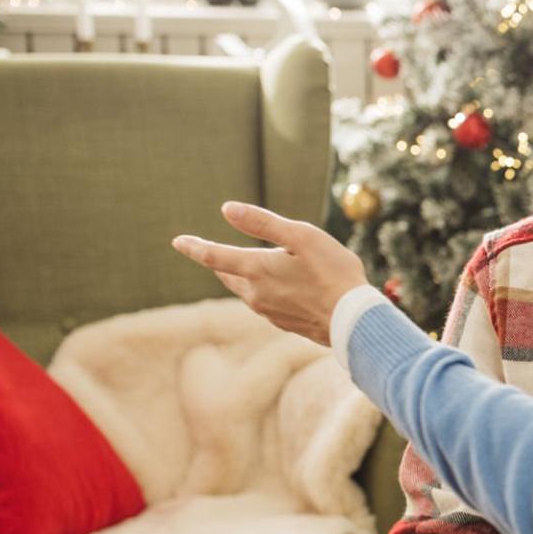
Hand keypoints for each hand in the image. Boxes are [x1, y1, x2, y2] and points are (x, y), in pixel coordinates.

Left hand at [171, 202, 367, 345]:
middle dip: (219, 263)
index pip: (214, 256)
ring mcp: (270, 312)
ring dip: (245, 278)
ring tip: (252, 268)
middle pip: (228, 276)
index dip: (194, 247)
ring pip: (247, 291)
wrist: (355, 321)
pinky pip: (267, 304)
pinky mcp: (285, 324)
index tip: (178, 242)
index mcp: (257, 270)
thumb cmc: (333, 273)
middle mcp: (256, 294)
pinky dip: (267, 292)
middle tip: (211, 254)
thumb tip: (227, 209)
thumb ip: (263, 223)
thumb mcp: (302, 237)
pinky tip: (283, 290)